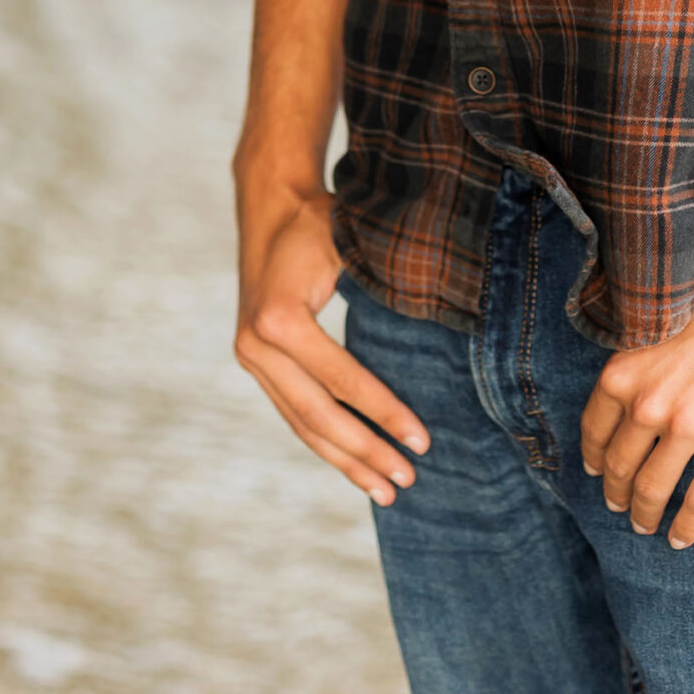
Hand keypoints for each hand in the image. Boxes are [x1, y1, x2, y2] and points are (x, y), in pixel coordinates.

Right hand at [234, 182, 429, 505]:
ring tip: (386, 490)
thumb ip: (382, 283)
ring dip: (344, 460)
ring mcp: (250, 358)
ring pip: (302, 423)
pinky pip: (293, 412)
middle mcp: (256, 345)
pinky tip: (353, 464)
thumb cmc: (319, 220)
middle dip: (366, 452)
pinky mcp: (255, 363)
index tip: (422, 440)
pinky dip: (324, 441)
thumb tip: (442, 316)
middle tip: (408, 480)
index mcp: (280, 318)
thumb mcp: (350, 243)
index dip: (384, 412)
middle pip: (318, 415)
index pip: (342, 379)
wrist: (270, 204)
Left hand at [579, 233, 693, 549]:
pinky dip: (687, 527)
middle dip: (617, 494)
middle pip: (620, 465)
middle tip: (621, 508)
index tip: (597, 471)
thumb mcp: (660, 320)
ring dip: (645, 515)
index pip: (595, 428)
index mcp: (627, 367)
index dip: (594, 457)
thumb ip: (643, 359)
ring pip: (654, 489)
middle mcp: (649, 400)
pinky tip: (682, 539)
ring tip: (647, 527)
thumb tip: (636, 388)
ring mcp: (689, 424)